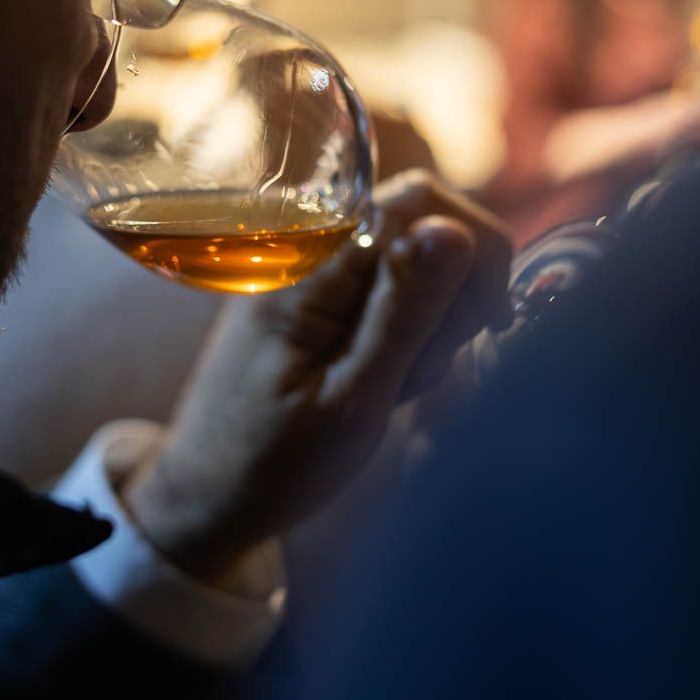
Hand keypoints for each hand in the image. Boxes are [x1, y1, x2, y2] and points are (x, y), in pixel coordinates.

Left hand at [121, 170, 512, 583]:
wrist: (208, 499)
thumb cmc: (275, 463)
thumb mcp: (353, 399)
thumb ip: (404, 313)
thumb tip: (455, 230)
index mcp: (310, 265)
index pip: (419, 201)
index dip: (472, 248)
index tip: (491, 320)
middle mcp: (308, 251)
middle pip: (422, 226)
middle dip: (451, 296)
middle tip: (421, 372)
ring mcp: (312, 275)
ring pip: (413, 264)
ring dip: (429, 324)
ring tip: (393, 388)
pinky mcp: (317, 302)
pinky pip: (387, 294)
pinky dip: (405, 335)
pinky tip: (384, 382)